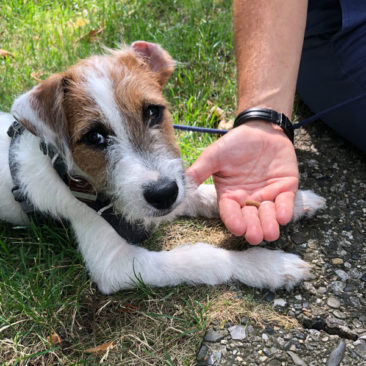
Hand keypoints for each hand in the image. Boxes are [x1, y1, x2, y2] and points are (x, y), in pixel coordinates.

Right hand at [186, 121, 298, 244]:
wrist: (260, 129)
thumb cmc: (234, 143)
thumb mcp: (214, 156)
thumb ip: (199, 171)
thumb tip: (180, 186)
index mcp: (230, 195)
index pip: (230, 213)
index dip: (234, 221)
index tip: (237, 228)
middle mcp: (248, 199)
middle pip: (250, 219)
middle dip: (253, 229)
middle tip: (254, 235)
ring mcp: (268, 195)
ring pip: (269, 215)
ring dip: (269, 225)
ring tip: (269, 232)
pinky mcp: (285, 189)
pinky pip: (286, 202)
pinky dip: (285, 210)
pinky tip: (283, 216)